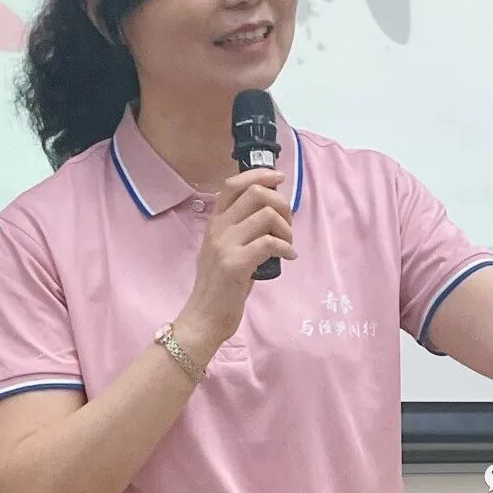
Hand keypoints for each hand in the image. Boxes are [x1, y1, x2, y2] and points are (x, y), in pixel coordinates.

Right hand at [176, 168, 296, 348]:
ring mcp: (224, 245)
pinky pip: (269, 243)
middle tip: (288, 225)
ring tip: (287, 245)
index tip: (279, 178)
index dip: (259, 174)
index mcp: (215, 222)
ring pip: (266, 215)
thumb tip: (273, 211)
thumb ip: (242, 229)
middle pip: (256, 193)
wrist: (204, 318)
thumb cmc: (221, 286)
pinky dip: (286, 248)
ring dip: (286, 229)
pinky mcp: (234, 264)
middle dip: (281, 204)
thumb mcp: (226, 250)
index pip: (234, 184)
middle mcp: (217, 228)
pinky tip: (288, 258)